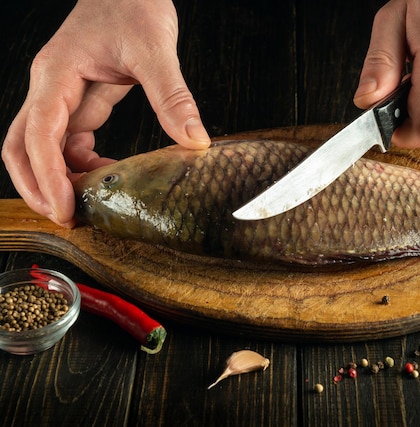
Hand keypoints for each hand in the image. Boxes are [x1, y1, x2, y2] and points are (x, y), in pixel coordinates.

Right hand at [1, 0, 209, 226]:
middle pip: (21, 147)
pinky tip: (106, 174)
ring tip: (87, 205)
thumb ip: (172, 96)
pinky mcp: (78, 98)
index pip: (39, 135)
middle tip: (67, 217)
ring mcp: (61, 93)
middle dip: (38, 186)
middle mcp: (50, 86)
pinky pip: (68, 139)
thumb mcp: (156, 49)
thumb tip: (193, 140)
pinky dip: (80, 162)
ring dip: (58, 178)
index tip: (65, 207)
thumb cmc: (134, 4)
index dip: (48, 176)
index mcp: (56, 74)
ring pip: (41, 146)